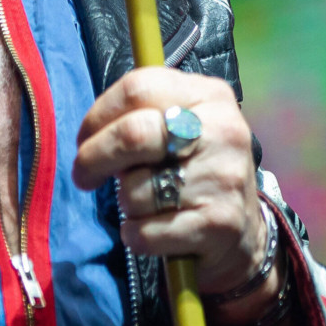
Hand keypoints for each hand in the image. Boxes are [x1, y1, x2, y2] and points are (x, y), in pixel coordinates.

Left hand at [73, 66, 270, 299]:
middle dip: (93, 159)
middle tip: (83, 176)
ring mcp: (223, 177)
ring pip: (135, 190)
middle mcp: (222, 130)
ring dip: (126, 204)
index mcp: (210, 95)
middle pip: (133, 134)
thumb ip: (141, 115)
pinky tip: (150, 231)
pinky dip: (135, 236)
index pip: (137, 89)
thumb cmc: (193, 172)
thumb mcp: (181, 129)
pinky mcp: (220, 223)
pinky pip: (146, 232)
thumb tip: (88, 132)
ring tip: (146, 204)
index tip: (83, 140)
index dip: (97, 116)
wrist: (242, 232)